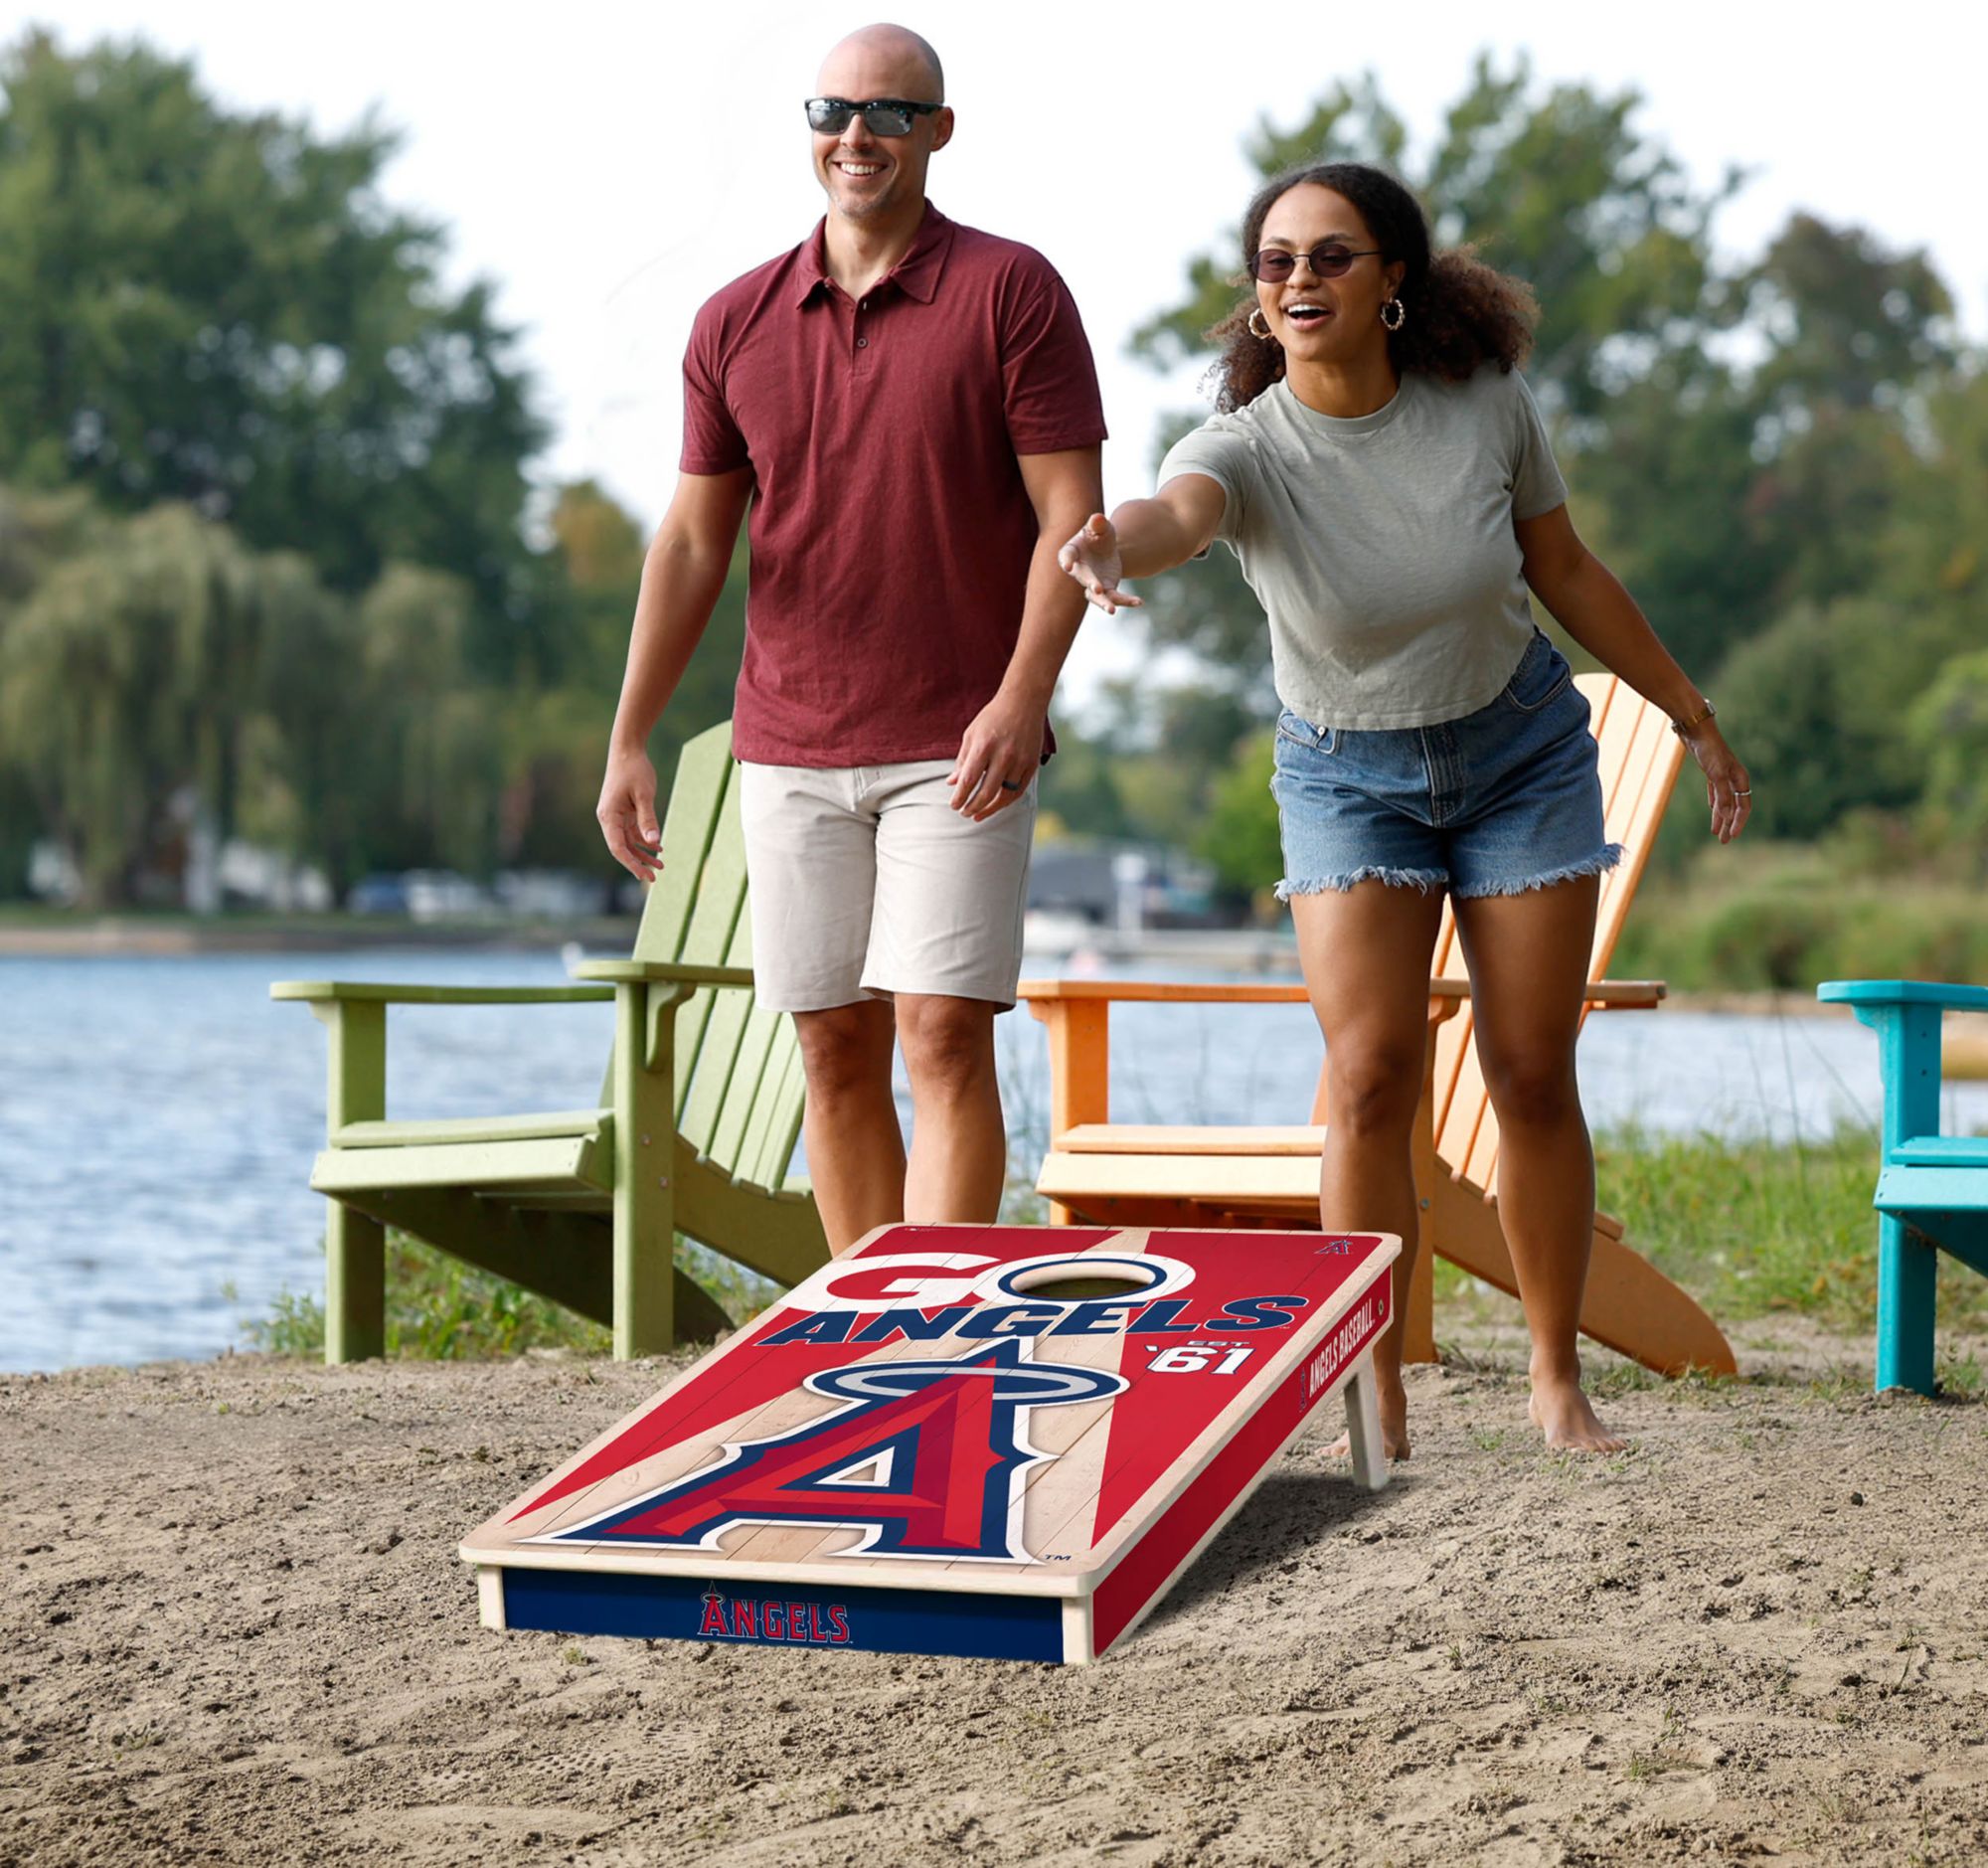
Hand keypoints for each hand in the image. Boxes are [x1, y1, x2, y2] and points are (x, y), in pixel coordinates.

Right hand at [596, 747, 662, 880]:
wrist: (627, 750)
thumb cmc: (635, 770)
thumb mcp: (644, 795)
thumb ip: (648, 820)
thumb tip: (654, 842)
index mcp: (608, 816)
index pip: (617, 847)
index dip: (631, 864)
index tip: (644, 876)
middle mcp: (609, 818)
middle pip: (621, 848)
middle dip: (637, 863)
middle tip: (654, 878)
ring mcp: (615, 815)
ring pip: (628, 841)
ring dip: (643, 853)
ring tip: (661, 865)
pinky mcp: (623, 811)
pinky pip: (632, 831)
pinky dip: (644, 840)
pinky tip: (658, 848)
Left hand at [949, 694, 1043, 820]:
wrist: (1024, 702)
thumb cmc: (993, 718)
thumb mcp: (972, 734)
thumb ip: (962, 760)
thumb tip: (952, 784)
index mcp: (984, 746)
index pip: (968, 780)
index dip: (960, 797)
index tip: (954, 806)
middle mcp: (1003, 755)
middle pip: (986, 792)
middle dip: (972, 807)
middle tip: (964, 813)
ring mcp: (1020, 761)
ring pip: (1004, 795)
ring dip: (989, 809)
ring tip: (977, 815)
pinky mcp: (1032, 764)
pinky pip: (1019, 791)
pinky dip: (1007, 801)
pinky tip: (996, 805)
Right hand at [1057, 513, 1141, 614]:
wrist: (1105, 549)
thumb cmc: (1099, 535)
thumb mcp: (1101, 527)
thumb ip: (1098, 523)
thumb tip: (1098, 518)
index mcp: (1073, 551)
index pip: (1067, 555)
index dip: (1066, 561)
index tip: (1067, 566)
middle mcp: (1079, 570)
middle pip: (1083, 577)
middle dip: (1090, 583)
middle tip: (1097, 589)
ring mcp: (1092, 583)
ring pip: (1096, 596)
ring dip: (1104, 603)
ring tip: (1112, 611)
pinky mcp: (1106, 590)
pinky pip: (1115, 598)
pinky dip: (1126, 601)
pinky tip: (1139, 601)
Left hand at [1684, 722, 1750, 843]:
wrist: (1696, 730)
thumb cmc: (1708, 750)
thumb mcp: (1716, 774)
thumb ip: (1723, 795)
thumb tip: (1728, 816)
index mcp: (1740, 779)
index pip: (1743, 807)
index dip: (1738, 822)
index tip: (1732, 836)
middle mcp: (1734, 778)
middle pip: (1735, 807)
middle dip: (1730, 824)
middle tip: (1724, 841)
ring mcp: (1723, 775)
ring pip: (1724, 802)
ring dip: (1720, 817)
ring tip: (1716, 833)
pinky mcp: (1711, 772)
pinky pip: (1716, 793)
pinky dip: (1715, 804)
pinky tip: (1713, 811)